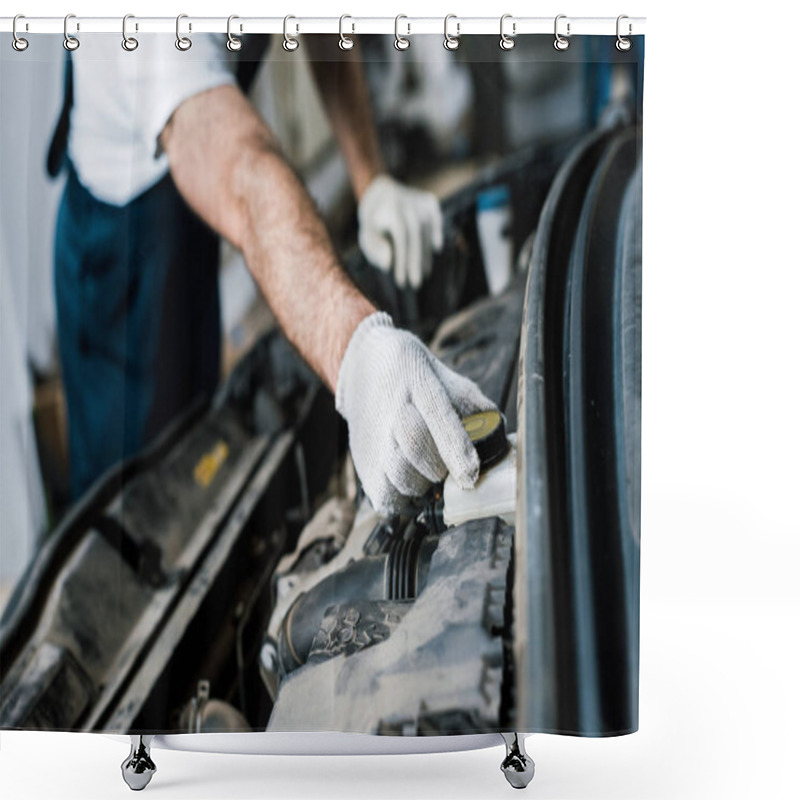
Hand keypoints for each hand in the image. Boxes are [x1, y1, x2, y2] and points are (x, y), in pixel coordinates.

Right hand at [335, 312, 495, 512]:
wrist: (362, 366)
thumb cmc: (414, 376)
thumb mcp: (445, 377)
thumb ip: (474, 405)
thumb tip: (501, 436)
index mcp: (420, 383)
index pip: (437, 417)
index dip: (455, 449)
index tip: (470, 475)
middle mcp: (393, 409)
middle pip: (416, 448)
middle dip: (438, 468)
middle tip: (445, 467)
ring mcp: (374, 436)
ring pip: (399, 477)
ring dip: (420, 485)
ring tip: (424, 472)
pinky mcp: (362, 460)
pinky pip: (385, 496)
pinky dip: (402, 499)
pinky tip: (407, 482)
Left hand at [357, 175, 443, 289]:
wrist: (382, 192)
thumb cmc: (374, 221)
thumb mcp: (366, 235)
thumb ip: (374, 250)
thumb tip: (388, 265)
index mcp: (390, 208)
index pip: (400, 237)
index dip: (402, 261)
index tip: (401, 281)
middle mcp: (407, 201)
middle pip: (415, 235)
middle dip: (415, 262)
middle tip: (415, 284)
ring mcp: (419, 200)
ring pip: (426, 231)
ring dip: (425, 255)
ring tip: (422, 274)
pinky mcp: (429, 201)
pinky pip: (436, 220)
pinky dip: (437, 234)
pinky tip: (436, 249)